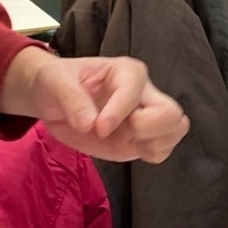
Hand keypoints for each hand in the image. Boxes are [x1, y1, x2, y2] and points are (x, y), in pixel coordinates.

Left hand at [0, 50, 188, 162]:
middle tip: (121, 133)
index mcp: (126, 72)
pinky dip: (150, 155)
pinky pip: (162, 150)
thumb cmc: (56, 82)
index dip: (118, 112)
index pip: (137, 92)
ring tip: (124, 141)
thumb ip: (72, 99)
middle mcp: (143, 93)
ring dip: (151, 143)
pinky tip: (126, 149)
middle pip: (173, 113)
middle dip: (148, 129)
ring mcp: (145, 117)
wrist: (52, 99)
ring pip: (175, 131)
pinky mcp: (141, 139)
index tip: (96, 127)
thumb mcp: (55, 82)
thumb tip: (90, 124)